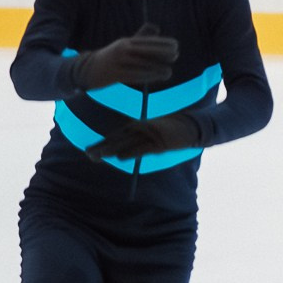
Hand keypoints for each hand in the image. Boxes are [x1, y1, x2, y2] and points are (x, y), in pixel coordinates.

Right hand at [76, 25, 178, 90]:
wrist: (88, 71)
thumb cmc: (112, 57)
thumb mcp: (124, 45)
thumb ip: (140, 37)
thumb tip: (156, 28)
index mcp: (126, 42)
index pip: (148, 41)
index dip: (164, 43)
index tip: (176, 46)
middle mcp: (123, 50)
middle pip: (148, 51)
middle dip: (164, 53)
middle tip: (175, 55)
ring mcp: (119, 63)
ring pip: (145, 65)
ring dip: (159, 68)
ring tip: (169, 71)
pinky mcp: (116, 74)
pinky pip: (138, 75)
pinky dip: (150, 76)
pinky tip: (160, 75)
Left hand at [84, 114, 201, 163]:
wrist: (194, 126)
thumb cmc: (174, 129)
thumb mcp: (155, 131)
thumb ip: (141, 137)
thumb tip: (124, 150)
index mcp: (141, 124)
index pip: (119, 134)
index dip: (105, 141)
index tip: (91, 149)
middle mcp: (144, 128)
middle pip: (120, 138)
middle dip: (103, 146)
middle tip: (88, 153)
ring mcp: (152, 135)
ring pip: (128, 143)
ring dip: (112, 149)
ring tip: (98, 156)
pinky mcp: (161, 143)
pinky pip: (144, 149)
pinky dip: (132, 153)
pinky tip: (121, 157)